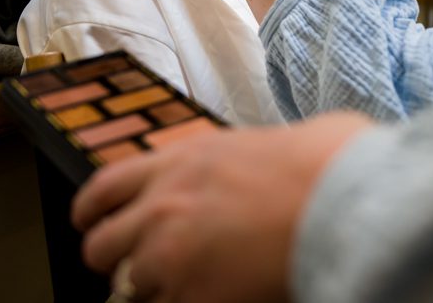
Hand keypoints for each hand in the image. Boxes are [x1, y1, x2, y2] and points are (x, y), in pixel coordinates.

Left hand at [72, 112, 371, 302]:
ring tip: (186, 287)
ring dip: (152, 290)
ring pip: (128, 290)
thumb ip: (217, 163)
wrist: (341, 196)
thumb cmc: (319, 163)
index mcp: (176, 162)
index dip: (91, 213)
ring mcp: (171, 256)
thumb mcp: (252, 145)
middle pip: (100, 247)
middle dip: (117, 261)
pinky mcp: (192, 298)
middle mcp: (161, 207)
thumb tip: (226, 173)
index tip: (92, 225)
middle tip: (140, 269)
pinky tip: (214, 297)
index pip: (103, 188)